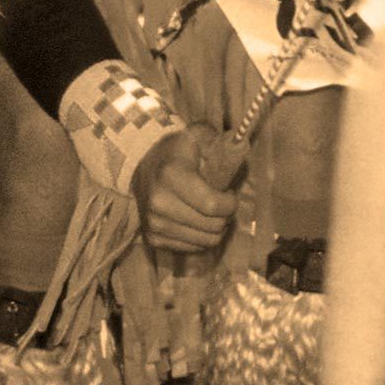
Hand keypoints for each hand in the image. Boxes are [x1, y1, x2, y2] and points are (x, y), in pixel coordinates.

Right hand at [134, 128, 245, 255]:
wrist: (143, 165)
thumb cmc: (178, 151)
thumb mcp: (196, 135)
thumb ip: (218, 138)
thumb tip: (241, 144)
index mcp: (171, 175)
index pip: (212, 205)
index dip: (230, 204)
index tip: (230, 193)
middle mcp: (159, 202)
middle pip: (212, 226)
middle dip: (225, 216)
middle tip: (222, 203)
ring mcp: (154, 223)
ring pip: (206, 241)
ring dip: (215, 228)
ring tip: (210, 211)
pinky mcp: (153, 239)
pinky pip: (193, 249)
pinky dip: (201, 237)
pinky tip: (196, 220)